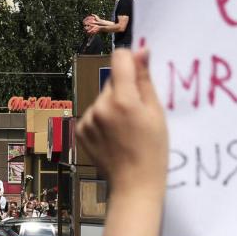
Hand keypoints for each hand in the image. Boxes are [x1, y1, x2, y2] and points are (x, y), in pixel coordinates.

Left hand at [75, 49, 166, 194]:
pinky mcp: (80, 131)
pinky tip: (113, 137)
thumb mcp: (156, 113)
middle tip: (136, 113)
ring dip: (112, 105)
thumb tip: (141, 50)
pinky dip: (102, 120)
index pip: (119, 58)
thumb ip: (145, 80)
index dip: (130, 61)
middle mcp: (100, 106)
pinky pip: (93, 114)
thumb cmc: (153, 150)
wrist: (134, 185)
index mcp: (122, 100)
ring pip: (102, 98)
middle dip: (124, 89)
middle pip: (112, 81)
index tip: (139, 72)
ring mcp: (87, 119)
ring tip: (125, 129)